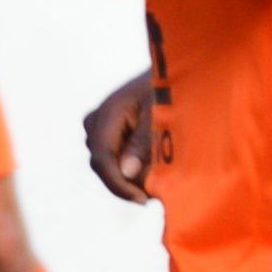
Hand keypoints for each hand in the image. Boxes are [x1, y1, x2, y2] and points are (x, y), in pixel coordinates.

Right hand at [82, 71, 158, 203]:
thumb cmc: (170, 89)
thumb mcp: (162, 114)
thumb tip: (127, 172)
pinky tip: (155, 171)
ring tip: (161, 181)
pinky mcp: (109, 133)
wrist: (173, 70)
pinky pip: (114, 160)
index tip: (143, 200)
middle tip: (159, 194)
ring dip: (133, 176)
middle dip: (128, 183)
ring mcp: (100, 127)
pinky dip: (134, 169)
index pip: (103, 158)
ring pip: (108, 165)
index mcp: (110, 112)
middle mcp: (97, 120)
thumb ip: (144, 143)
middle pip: (103, 166)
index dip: (119, 185)